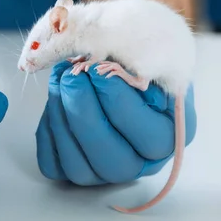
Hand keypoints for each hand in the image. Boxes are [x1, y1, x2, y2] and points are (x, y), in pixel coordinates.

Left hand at [35, 61, 195, 184]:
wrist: (132, 62)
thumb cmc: (145, 57)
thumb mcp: (154, 52)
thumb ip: (141, 62)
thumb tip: (109, 68)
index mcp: (172, 135)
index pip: (151, 136)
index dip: (120, 103)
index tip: (99, 70)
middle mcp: (143, 160)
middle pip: (114, 160)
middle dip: (85, 112)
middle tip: (72, 75)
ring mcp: (109, 168)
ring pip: (80, 166)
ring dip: (62, 118)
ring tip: (61, 80)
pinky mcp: (79, 165)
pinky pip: (54, 164)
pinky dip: (48, 131)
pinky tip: (55, 99)